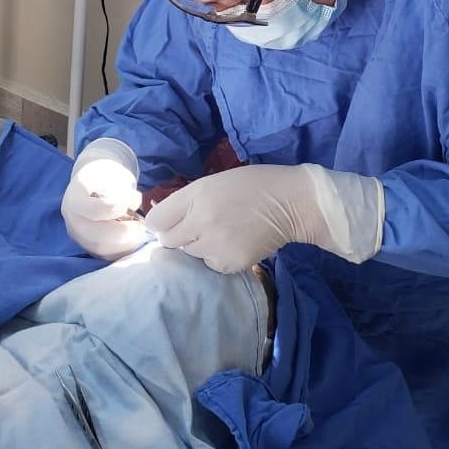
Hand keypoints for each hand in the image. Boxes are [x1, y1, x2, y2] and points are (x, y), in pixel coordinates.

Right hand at [61, 142, 145, 260]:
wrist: (95, 183)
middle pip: (95, 235)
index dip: (113, 209)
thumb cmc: (107, 177)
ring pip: (101, 249)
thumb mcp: (114, 174)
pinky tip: (133, 238)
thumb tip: (132, 205)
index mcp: (75, 197)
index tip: (126, 205)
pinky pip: (106, 256)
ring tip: (139, 231)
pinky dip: (123, 249)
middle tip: (140, 226)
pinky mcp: (89, 247)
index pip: (92, 210)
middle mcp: (72, 220)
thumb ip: (122, 190)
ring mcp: (79, 236)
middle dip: (122, 232)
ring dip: (125, 243)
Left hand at [145, 162, 385, 272]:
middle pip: (168, 241)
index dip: (161, 222)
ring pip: (189, 255)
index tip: (171, 222)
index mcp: (197, 194)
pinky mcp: (231, 263)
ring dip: (197, 247)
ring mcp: (216, 244)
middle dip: (179, 236)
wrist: (292, 202)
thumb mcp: (214, 182)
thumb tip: (158, 220)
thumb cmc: (252, 185)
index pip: (156, 221)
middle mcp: (201, 220)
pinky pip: (209, 266)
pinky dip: (216, 259)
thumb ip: (186, 200)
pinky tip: (232, 245)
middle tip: (199, 229)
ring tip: (220, 234)